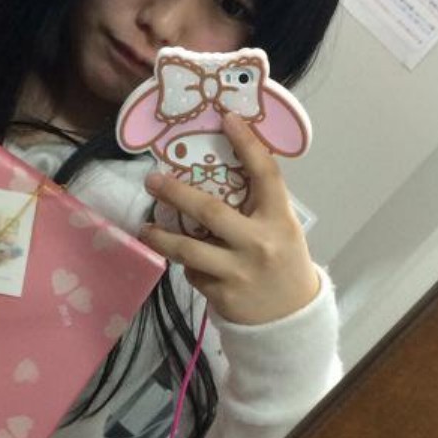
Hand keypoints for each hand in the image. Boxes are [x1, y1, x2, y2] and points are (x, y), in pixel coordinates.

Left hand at [139, 113, 319, 325]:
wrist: (291, 318)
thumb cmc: (283, 262)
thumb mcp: (281, 228)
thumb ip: (257, 205)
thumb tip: (218, 169)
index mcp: (278, 220)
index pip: (265, 174)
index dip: (247, 144)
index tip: (227, 119)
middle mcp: (258, 244)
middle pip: (210, 211)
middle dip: (176, 193)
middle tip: (152, 180)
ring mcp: (238, 272)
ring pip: (188, 250)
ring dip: (161, 238)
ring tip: (146, 228)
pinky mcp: (222, 295)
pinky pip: (194, 273)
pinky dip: (188, 265)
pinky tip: (189, 262)